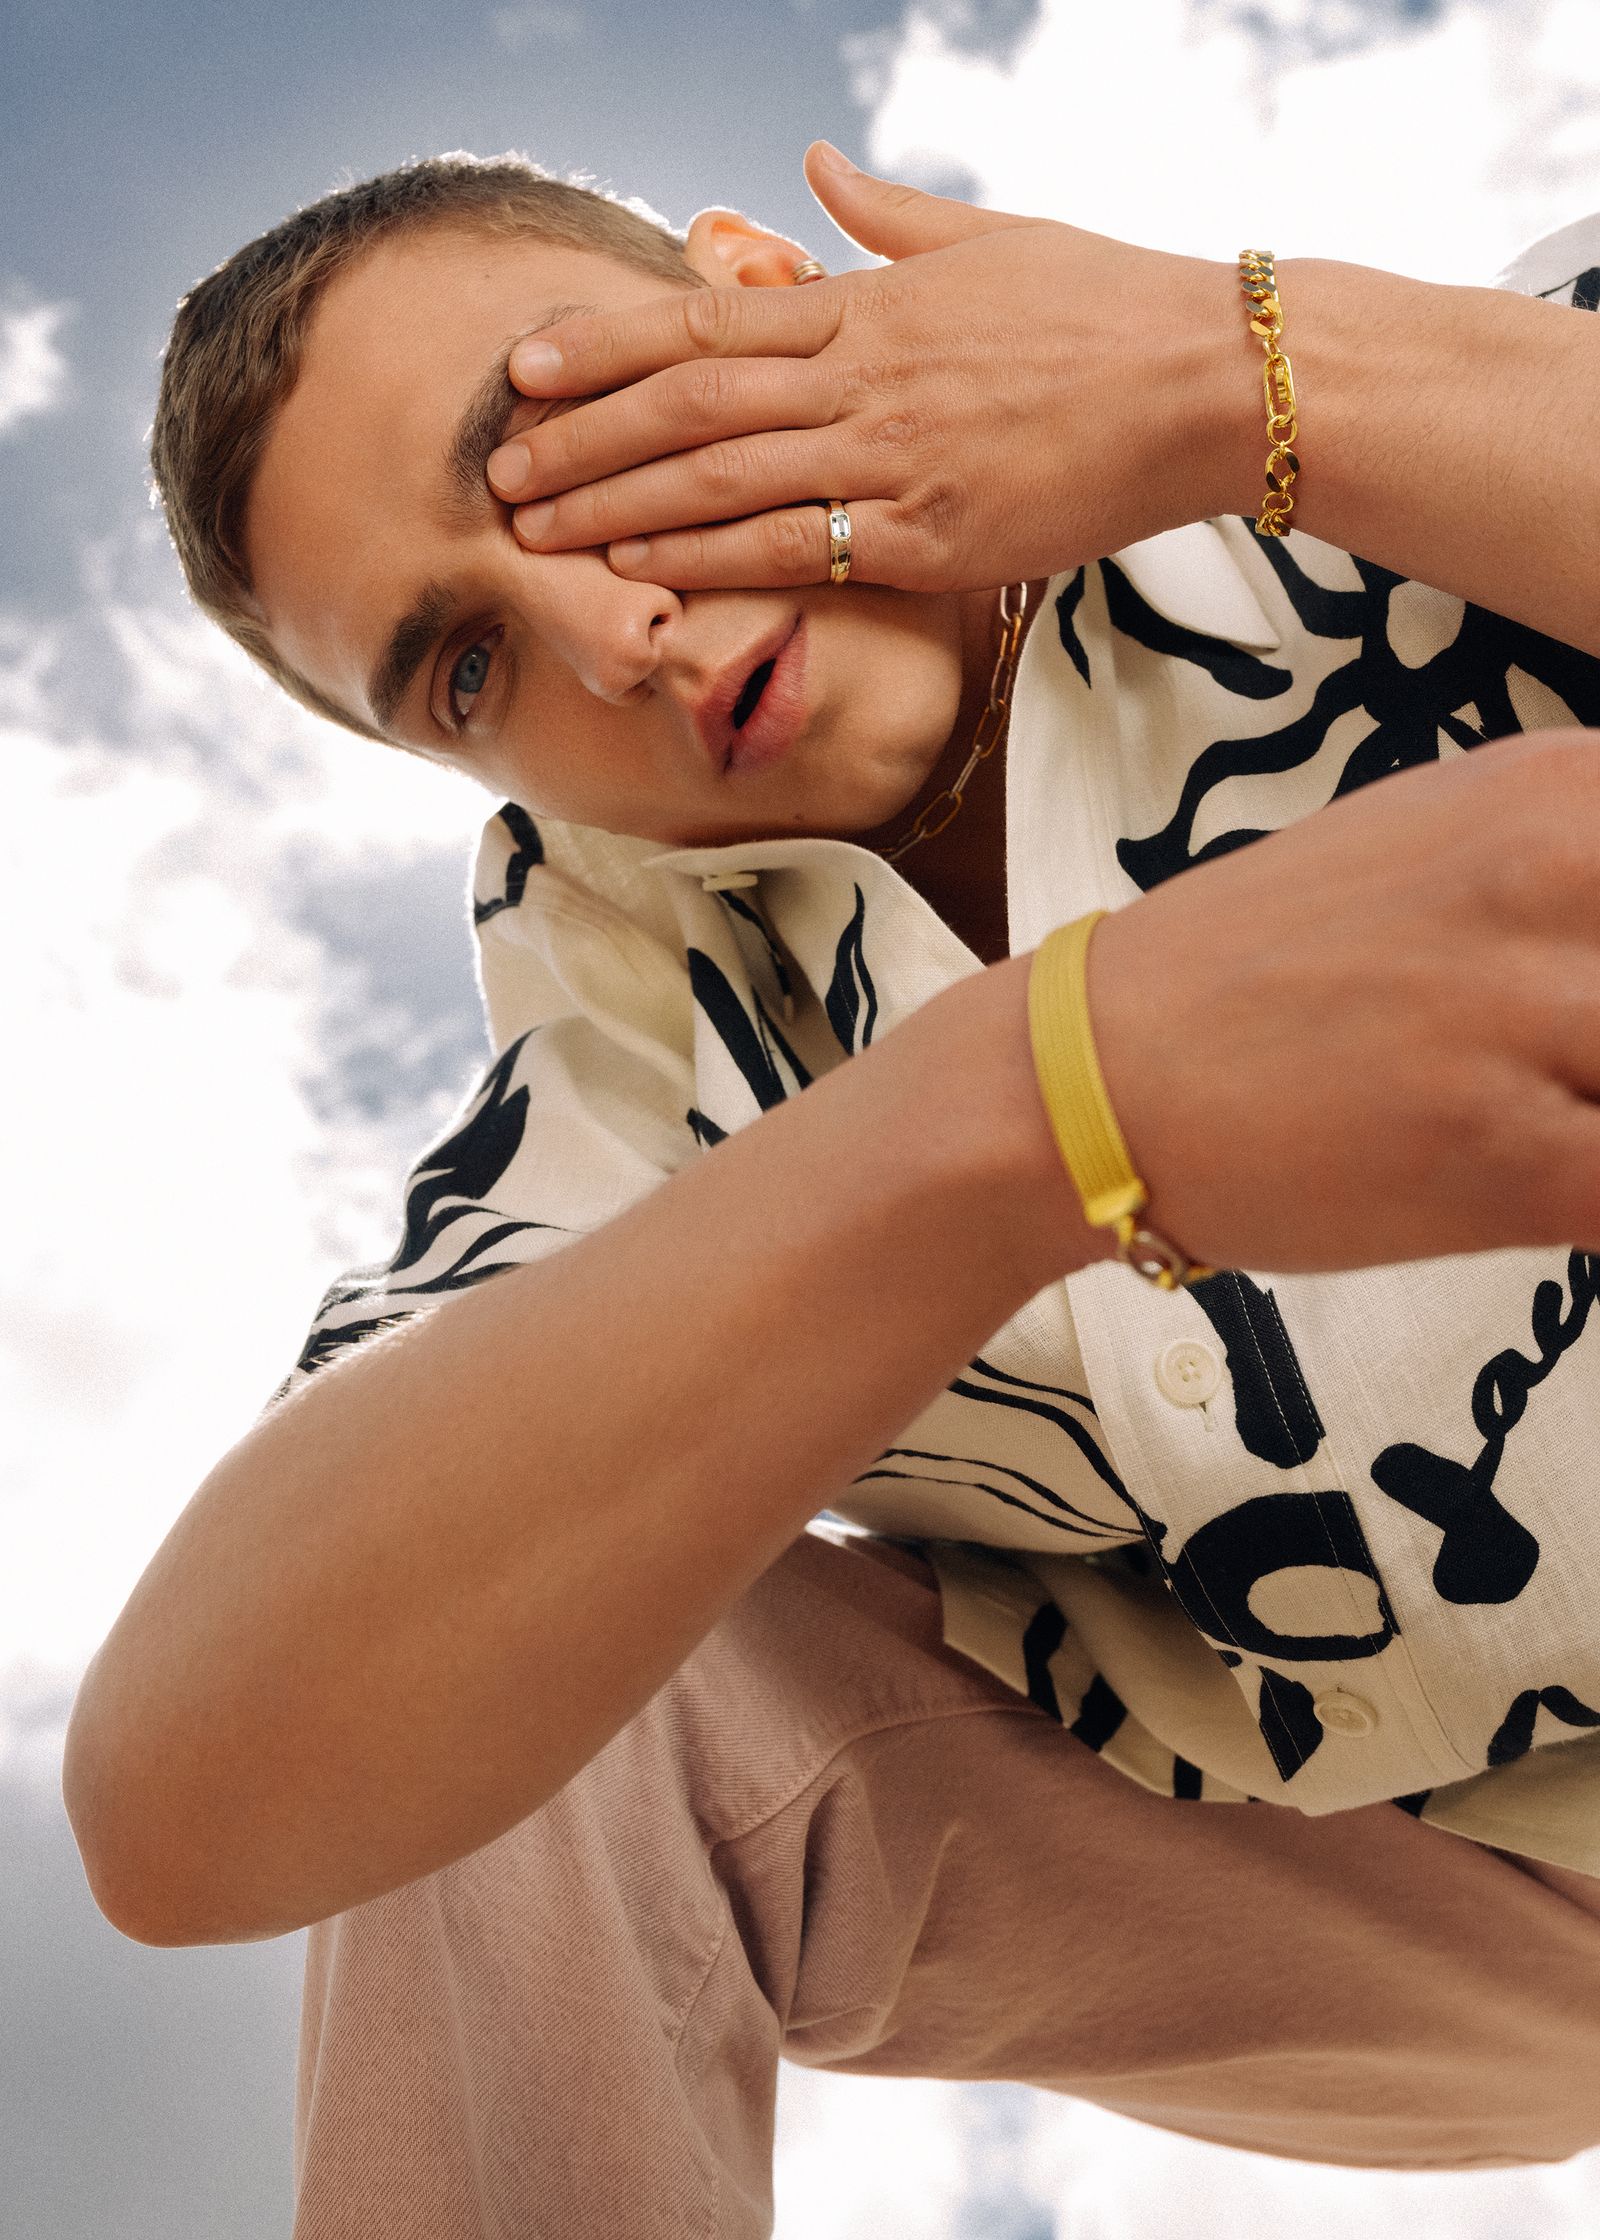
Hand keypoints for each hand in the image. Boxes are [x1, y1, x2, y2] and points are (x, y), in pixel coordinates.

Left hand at [489, 143, 1250, 594]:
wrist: (1211, 384)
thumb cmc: (1106, 306)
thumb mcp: (988, 236)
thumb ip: (881, 216)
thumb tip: (810, 167)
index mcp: (868, 303)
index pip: (701, 324)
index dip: (599, 347)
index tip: (523, 368)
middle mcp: (862, 380)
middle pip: (684, 408)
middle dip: (579, 442)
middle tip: (497, 473)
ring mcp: (891, 462)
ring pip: (720, 484)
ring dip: (616, 510)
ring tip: (536, 535)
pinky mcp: (928, 538)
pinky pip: (794, 551)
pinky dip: (708, 563)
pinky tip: (641, 575)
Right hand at [1080, 728, 1599, 1274]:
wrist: (1090, 1075)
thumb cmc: (1259, 971)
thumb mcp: (1441, 847)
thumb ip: (1577, 861)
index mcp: (1560, 787)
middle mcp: (1562, 873)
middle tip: (1585, 1066)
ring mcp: (1536, 1014)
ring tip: (1560, 1121)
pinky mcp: (1510, 1157)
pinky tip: (1567, 1194)